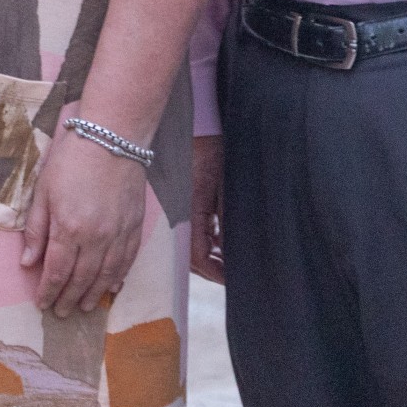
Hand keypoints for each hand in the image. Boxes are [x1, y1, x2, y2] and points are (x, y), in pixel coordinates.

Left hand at [21, 127, 150, 317]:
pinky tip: (112, 287)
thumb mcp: (43, 191)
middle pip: (81, 279)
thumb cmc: (71, 159)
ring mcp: (119, 234)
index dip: (48, 291)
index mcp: (69, 228)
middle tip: (62, 313)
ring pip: (106, 275)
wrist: (112, 137)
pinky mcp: (135, 227)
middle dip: (69, 298)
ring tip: (84, 307)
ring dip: (94, 294)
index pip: (56, 271)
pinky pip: (127, 261)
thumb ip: (37, 229)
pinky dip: (118, 278)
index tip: (43, 304)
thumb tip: (27, 262)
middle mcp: (96, 237)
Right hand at [190, 133, 224, 284]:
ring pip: (185, 245)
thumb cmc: (214, 151)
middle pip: (188, 256)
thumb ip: (226, 220)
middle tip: (230, 274)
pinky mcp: (176, 203)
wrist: (195, 127)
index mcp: (190, 210)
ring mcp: (174, 208)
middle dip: (209, 269)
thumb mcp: (227, 187)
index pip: (198, 255)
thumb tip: (229, 250)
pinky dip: (201, 241)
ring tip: (225, 261)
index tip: (231, 279)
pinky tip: (216, 241)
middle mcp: (178, 212)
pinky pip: (185, 231)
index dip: (215, 272)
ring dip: (204, 257)